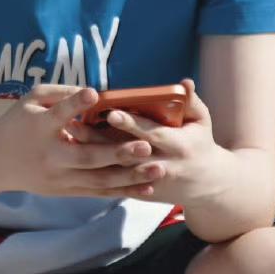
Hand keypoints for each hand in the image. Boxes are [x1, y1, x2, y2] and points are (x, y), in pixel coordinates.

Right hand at [0, 83, 167, 198]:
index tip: (92, 93)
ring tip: (158, 170)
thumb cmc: (17, 123)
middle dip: (118, 153)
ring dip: (131, 177)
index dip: (73, 104)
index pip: (58, 115)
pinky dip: (123, 191)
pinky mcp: (66, 190)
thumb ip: (61, 93)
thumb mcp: (31, 100)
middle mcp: (50, 156)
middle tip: (145, 146)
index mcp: (39, 128)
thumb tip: (97, 92)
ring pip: (99, 180)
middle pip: (87, 157)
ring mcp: (59, 177)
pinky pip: (98, 192)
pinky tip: (146, 189)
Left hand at [66, 77, 222, 203]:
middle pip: (124, 152)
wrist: (205, 185)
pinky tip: (74, 152)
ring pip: (113, 167)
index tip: (110, 112)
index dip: (130, 123)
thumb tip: (185, 82)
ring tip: (69, 134)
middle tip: (74, 123)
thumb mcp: (202, 123)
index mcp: (178, 146)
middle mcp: (161, 165)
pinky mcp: (138, 191)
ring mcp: (147, 181)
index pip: (150, 133)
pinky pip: (112, 180)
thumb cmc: (200, 144)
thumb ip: (192, 102)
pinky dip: (93, 167)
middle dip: (99, 139)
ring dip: (90, 152)